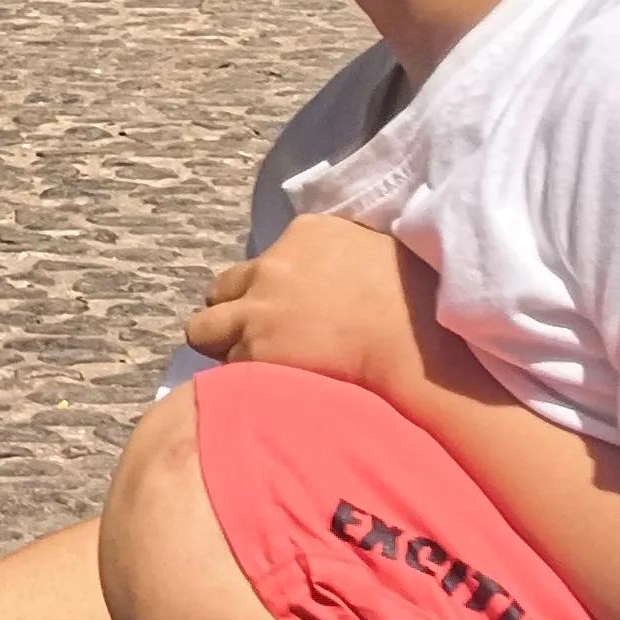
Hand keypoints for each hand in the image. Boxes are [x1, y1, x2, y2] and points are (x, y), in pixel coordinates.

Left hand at [186, 209, 431, 398]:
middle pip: (221, 289)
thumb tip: (336, 272)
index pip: (264, 259)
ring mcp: (256, 307)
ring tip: (253, 365)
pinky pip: (226, 366)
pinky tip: (265, 388)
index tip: (288, 308)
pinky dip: (239, 376)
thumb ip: (342, 257)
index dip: (269, 289)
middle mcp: (271, 265)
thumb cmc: (416, 302)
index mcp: (306, 232)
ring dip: (223, 344)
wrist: (414, 344)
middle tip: (260, 337)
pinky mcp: (251, 349)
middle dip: (234, 312)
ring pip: (203, 330)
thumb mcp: (379, 253)